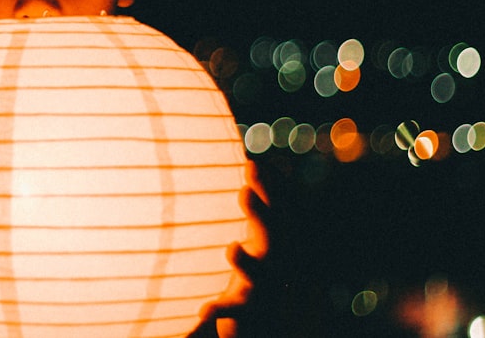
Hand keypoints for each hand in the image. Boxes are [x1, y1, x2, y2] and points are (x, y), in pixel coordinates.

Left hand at [193, 161, 270, 337]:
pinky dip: (222, 309)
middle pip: (276, 237)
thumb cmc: (262, 270)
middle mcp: (277, 263)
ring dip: (247, 262)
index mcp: (278, 240)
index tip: (251, 164)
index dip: (269, 188)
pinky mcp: (249, 312)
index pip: (280, 210)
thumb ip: (262, 204)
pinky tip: (205, 310)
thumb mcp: (264, 236)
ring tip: (231, 248)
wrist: (273, 322)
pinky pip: (238, 311)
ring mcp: (265, 289)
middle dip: (262, 215)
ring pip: (260, 276)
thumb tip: (261, 162)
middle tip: (244, 191)